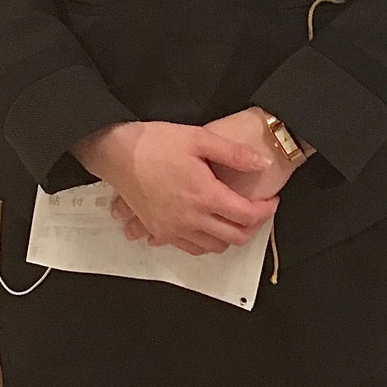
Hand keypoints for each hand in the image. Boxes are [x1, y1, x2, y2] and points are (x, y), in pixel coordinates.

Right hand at [108, 107, 303, 241]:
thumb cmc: (155, 142)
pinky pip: (190, 248)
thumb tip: (263, 163)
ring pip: (213, 247)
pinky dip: (205, 242)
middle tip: (257, 210)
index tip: (272, 200)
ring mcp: (173, 229)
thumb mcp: (199, 138)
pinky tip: (206, 227)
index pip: (247, 216)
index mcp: (205, 196)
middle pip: (235, 237)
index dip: (266, 210)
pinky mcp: (158, 230)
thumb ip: (234, 154)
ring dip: (229, 237)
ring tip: (233, 218)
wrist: (115, 152)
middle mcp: (191, 219)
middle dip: (253, 226)